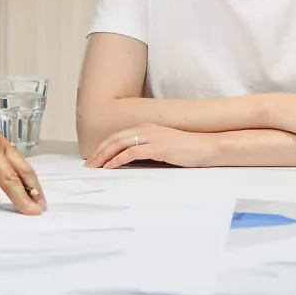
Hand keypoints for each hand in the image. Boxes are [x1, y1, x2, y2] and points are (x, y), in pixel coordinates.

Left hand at [84, 124, 219, 168]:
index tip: (94, 158)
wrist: (207, 147)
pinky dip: (117, 160)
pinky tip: (110, 167)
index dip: (104, 146)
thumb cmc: (188, 149)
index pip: (119, 135)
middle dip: (99, 151)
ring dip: (104, 156)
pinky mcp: (157, 147)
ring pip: (119, 144)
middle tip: (89, 164)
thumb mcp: (164, 146)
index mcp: (147, 127)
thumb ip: (148, 149)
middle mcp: (147, 129)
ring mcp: (152, 137)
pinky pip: (131, 153)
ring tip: (95, 167)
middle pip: (115, 139)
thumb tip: (132, 160)